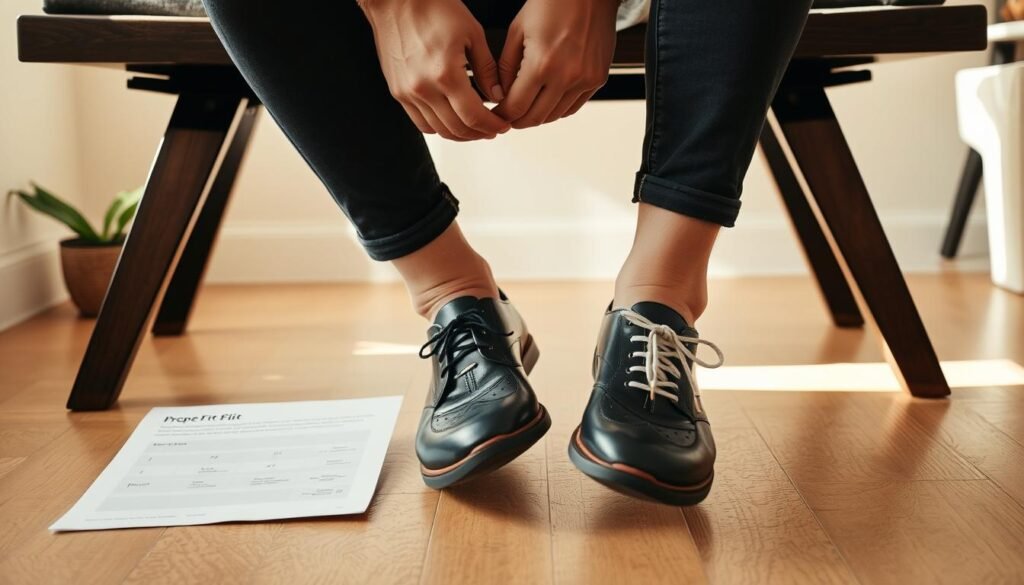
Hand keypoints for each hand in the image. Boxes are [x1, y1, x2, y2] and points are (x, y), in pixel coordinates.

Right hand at [359, 0, 510, 140]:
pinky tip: (452, 119)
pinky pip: (420, 122)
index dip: (492, 126)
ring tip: (475, 126)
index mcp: (445, 74)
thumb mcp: (472, 33)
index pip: (473, 117)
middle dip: (480, 133)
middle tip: (493, 128)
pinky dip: (439, 127)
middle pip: (457, 129)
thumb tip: (497, 96)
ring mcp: (408, 93)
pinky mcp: (398, 92)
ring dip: (461, 133)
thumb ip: (487, 69)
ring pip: (439, 130)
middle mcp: (424, 89)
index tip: (503, 126)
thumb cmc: (433, 8)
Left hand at [494, 0, 617, 128]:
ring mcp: (585, 80)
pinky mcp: (597, 79)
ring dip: (537, 116)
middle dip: (517, 120)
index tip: (495, 114)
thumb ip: (505, 67)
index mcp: (541, 64)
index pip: (515, 106)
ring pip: (554, 116)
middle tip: (507, 116)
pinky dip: (557, 108)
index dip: (501, 115)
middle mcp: (566, 76)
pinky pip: (573, 106)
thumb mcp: (518, 30)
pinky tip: (547, 99)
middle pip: (535, 118)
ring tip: (526, 106)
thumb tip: (500, 95)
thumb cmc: (551, 4)